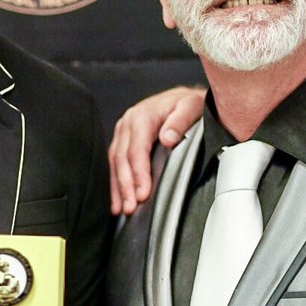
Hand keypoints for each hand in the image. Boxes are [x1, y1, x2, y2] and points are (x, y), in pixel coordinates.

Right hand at [109, 86, 205, 215]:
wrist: (182, 97)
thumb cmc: (187, 104)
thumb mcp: (191, 107)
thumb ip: (180, 121)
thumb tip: (167, 138)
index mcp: (142, 116)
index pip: (136, 150)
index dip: (138, 174)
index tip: (142, 193)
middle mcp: (127, 123)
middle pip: (121, 159)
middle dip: (125, 186)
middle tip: (130, 207)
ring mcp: (123, 131)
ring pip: (114, 162)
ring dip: (117, 187)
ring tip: (121, 208)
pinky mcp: (122, 139)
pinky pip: (114, 161)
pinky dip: (115, 181)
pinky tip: (117, 197)